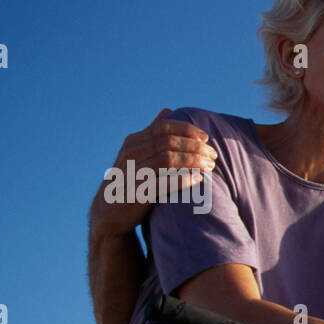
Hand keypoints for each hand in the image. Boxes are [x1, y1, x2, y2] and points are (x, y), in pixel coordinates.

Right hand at [89, 109, 216, 237]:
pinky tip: (199, 179)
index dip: (187, 130)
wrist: (110, 211)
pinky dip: (183, 180)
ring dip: (193, 161)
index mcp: (133, 142)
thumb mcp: (137, 153)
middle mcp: (131, 154)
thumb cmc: (131, 179)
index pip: (164, 127)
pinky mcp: (137, 193)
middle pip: (169, 142)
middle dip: (195, 147)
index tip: (206, 138)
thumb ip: (152, 133)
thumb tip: (167, 111)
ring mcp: (133, 172)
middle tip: (213, 155)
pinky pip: (163, 183)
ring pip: (168, 159)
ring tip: (209, 166)